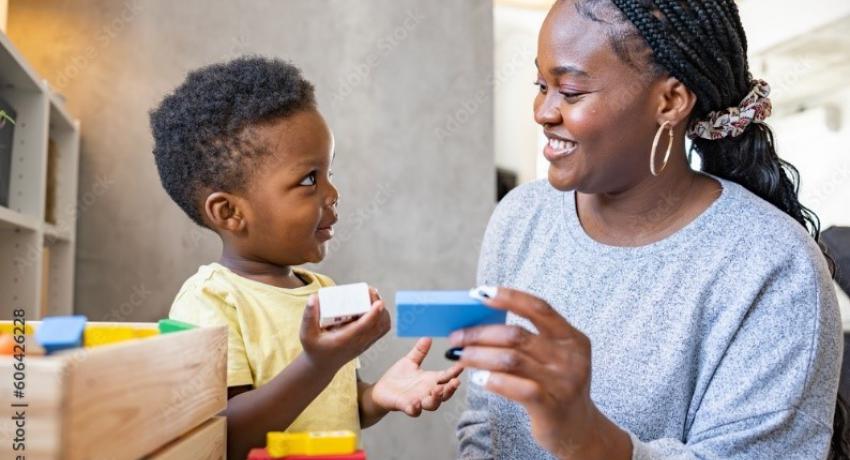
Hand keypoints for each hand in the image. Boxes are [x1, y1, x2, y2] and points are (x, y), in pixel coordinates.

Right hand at [299, 287, 390, 369]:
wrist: (322, 365)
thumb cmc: (314, 348)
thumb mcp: (306, 333)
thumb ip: (308, 316)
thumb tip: (315, 297)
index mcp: (344, 340)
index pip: (364, 327)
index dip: (373, 314)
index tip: (378, 301)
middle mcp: (358, 342)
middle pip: (377, 324)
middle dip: (378, 306)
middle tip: (369, 291)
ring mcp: (365, 343)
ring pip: (383, 326)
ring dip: (382, 310)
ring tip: (372, 297)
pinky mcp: (368, 342)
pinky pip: (382, 329)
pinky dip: (383, 316)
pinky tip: (375, 306)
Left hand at [370, 338, 462, 415]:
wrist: (382, 390)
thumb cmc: (398, 377)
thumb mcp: (410, 361)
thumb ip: (420, 352)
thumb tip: (427, 337)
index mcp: (430, 380)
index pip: (446, 377)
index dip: (454, 372)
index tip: (461, 365)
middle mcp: (427, 392)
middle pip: (444, 394)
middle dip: (451, 389)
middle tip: (455, 382)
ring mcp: (418, 400)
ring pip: (432, 404)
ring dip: (436, 398)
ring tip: (437, 390)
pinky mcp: (405, 406)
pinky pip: (413, 410)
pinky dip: (415, 408)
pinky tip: (416, 404)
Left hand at [450, 287, 630, 459]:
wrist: (580, 430)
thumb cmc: (557, 388)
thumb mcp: (555, 359)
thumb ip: (530, 341)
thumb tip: (482, 322)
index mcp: (572, 339)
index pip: (538, 308)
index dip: (508, 297)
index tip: (480, 293)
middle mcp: (570, 357)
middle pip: (516, 335)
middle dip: (480, 333)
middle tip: (457, 336)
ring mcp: (562, 382)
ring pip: (511, 359)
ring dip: (479, 355)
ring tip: (460, 355)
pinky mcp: (551, 406)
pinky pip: (515, 387)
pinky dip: (493, 380)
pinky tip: (478, 379)